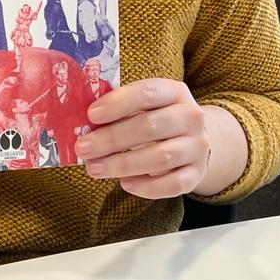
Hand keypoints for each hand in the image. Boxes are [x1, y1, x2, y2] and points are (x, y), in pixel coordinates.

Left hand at [72, 79, 213, 199]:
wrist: (193, 140)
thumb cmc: (157, 119)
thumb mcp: (144, 106)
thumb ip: (119, 110)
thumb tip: (82, 122)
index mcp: (175, 92)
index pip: (147, 93)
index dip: (118, 103)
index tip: (91, 115)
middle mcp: (191, 117)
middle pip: (150, 126)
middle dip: (112, 138)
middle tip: (83, 148)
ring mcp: (197, 147)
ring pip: (161, 157)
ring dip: (123, 164)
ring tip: (94, 168)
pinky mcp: (197, 174)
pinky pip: (172, 184)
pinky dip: (147, 187)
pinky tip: (125, 183)